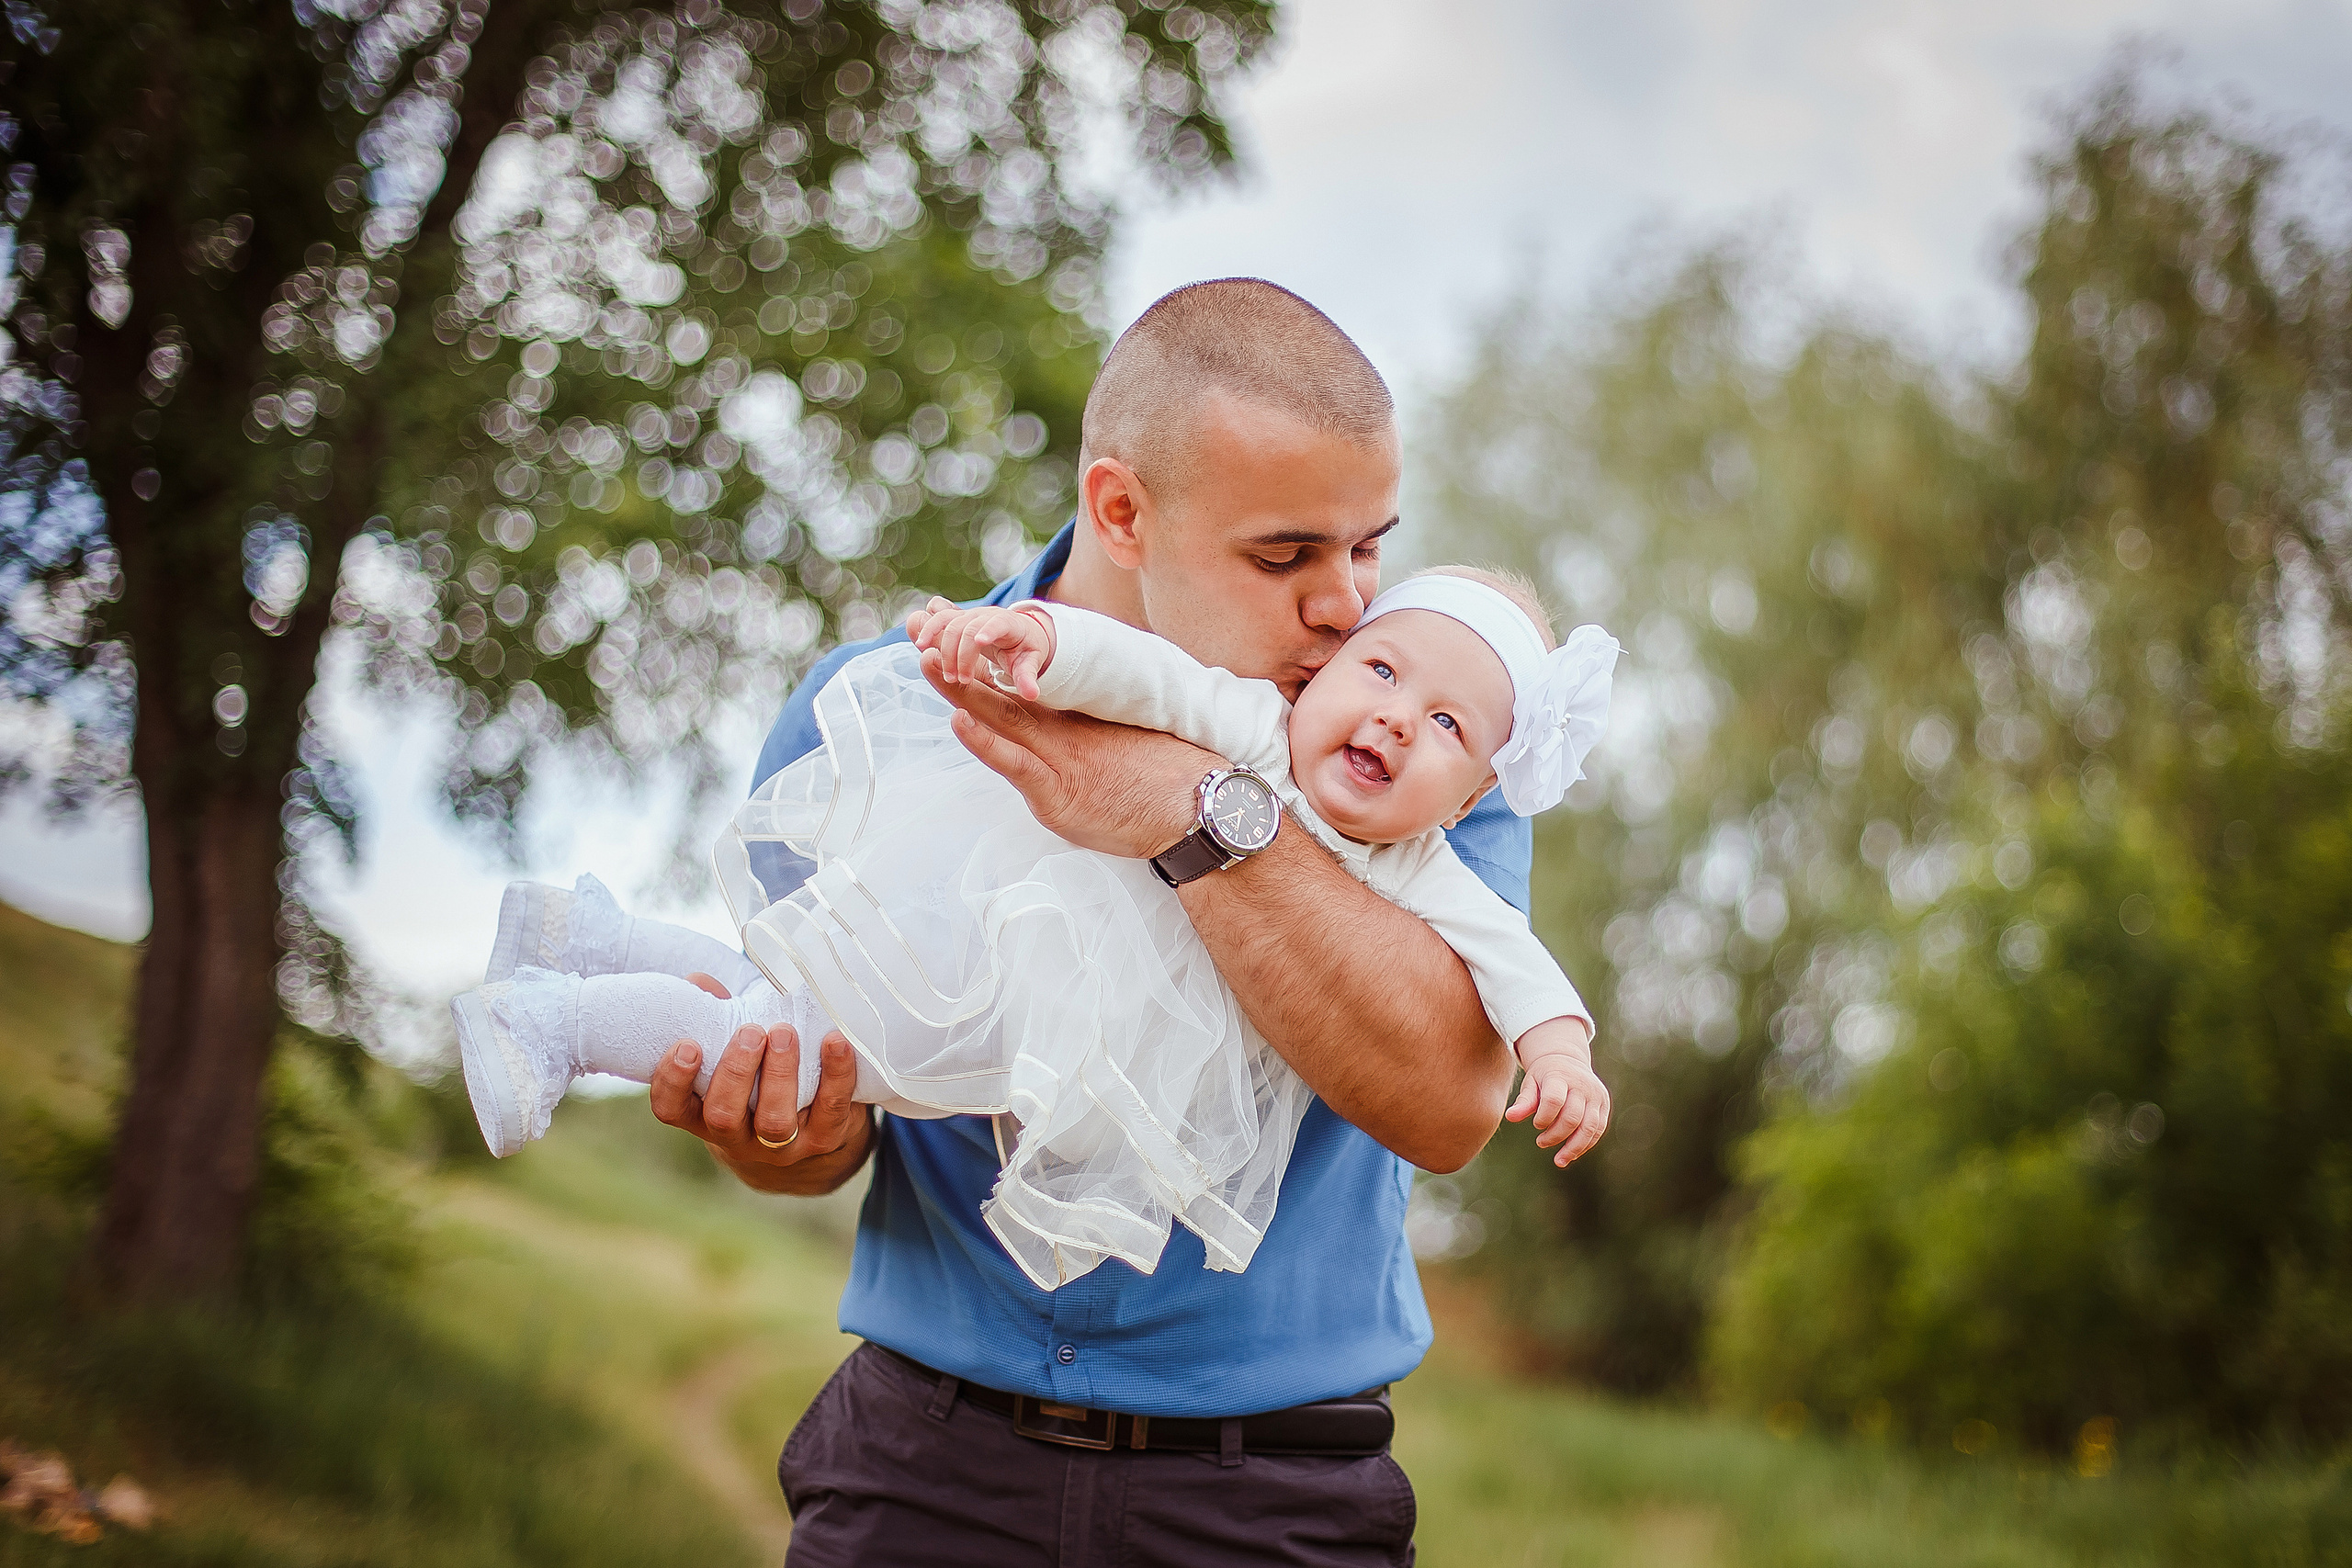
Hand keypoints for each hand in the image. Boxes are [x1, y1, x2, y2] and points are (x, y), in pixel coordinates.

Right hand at [648, 971, 872, 1191]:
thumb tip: (698, 982)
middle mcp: (736, 1137)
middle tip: (750, 1032)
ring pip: (774, 1123)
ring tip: (784, 1032)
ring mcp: (780, 1147)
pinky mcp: (823, 1140)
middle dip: (735, 1072)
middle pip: (723, 1117)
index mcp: (703, 1114)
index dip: (672, 1082)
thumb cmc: (759, 1076)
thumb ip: (716, 1019)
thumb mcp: (733, 1053)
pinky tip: (835, 1042)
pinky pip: (831, 1112)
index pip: (671, 1109)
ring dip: (779, 1075)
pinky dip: (836, 1075)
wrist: (812, 1124)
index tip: (688, 1045)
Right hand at [905, 595, 1055, 699]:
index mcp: (1009, 623)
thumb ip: (1028, 677)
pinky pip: (940, 619)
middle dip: (961, 654)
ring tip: (946, 675)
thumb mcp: (1030, 663)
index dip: (989, 630)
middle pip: (968, 627)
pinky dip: (929, 629)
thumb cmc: (1024, 650)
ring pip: (951, 623)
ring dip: (944, 648)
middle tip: (961, 680)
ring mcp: (970, 615)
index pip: (998, 623)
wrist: (1018, 633)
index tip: (979, 641)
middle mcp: (987, 615)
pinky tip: (921, 645)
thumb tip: (1032, 694)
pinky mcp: (957, 619)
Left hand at [920, 645, 1214, 857]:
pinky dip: (986, 743)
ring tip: (925, 659)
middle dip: (956, 655)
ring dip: (960, 688)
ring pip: (1000, 718)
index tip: (950, 617)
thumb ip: (1089, 729)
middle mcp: (1061, 729)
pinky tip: (960, 721)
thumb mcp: (1123, 737)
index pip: (1016, 676)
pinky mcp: (1059, 791)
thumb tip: (1076, 724)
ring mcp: (1057, 758)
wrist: (1197, 806)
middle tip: (920, 622)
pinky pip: (1016, 763)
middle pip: (998, 687)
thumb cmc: (1167, 775)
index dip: (980, 649)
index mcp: (1073, 715)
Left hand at [1504, 1017, 1608, 1166]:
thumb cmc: (1544, 1076)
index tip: (1535, 1125)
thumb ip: (1523, 1101)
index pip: (1553, 1101)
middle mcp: (1582, 1085)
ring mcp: (1596, 1095)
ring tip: (1559, 1160)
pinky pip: (1598, 1129)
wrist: (1567, 1059)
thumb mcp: (1530, 1083)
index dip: (1543, 1118)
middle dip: (1556, 1135)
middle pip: (1572, 1117)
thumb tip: (1509, 1117)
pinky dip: (1586, 1144)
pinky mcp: (1604, 1104)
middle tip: (1541, 1142)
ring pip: (1590, 1127)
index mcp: (1561, 1076)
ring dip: (1574, 1148)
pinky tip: (1571, 1154)